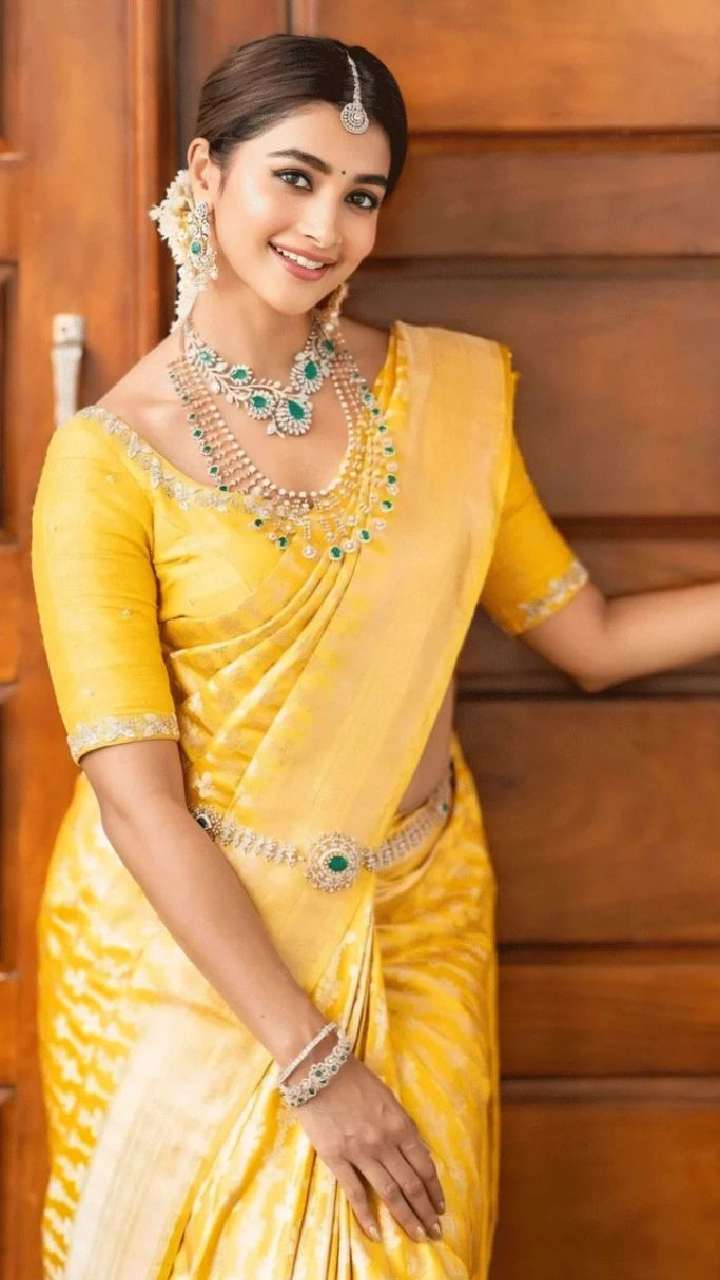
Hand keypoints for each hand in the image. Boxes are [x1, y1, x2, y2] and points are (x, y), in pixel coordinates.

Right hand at [285, 1042, 445, 1243]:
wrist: (317, 1067)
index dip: (434, 1190)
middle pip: (411, 1184)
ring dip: (406, 1217)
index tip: (440, 1207)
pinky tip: (376, 1232)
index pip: (424, 1165)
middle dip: (425, 1210)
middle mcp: (384, 1141)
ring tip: (417, 1235)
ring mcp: (360, 1151)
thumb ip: (403, 1124)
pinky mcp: (335, 1157)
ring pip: (390, 1192)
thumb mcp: (388, 1096)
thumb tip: (418, 1150)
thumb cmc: (354, 1077)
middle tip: (434, 1232)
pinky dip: (366, 1215)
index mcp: (400, 1124)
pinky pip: (355, 1192)